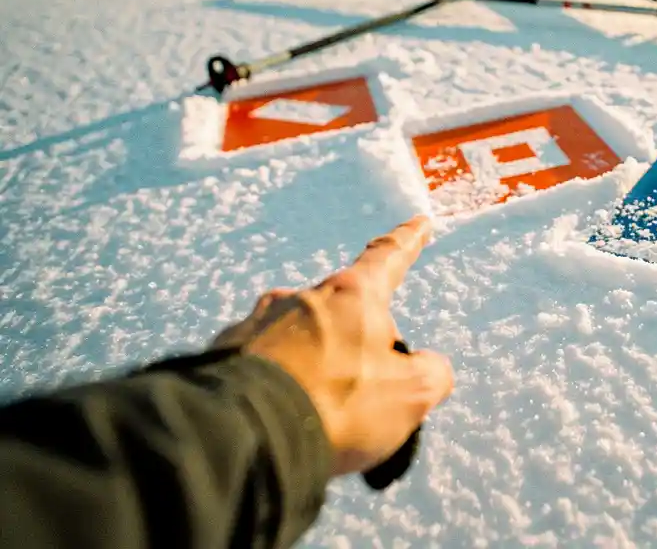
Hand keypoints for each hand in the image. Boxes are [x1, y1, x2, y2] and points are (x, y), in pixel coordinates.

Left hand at [212, 215, 452, 477]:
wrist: (244, 436)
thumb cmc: (337, 404)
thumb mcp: (409, 395)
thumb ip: (430, 374)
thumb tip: (427, 368)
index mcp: (352, 295)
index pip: (388, 257)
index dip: (408, 241)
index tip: (420, 222)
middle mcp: (302, 297)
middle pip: (343, 311)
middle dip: (358, 342)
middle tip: (364, 393)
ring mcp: (258, 323)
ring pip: (301, 338)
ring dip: (316, 366)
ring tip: (320, 415)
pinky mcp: (224, 354)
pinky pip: (264, 365)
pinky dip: (280, 384)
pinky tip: (282, 418)